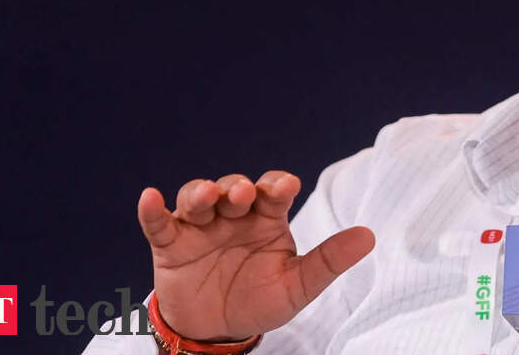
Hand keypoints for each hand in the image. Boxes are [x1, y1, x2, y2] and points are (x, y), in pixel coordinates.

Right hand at [137, 171, 374, 340]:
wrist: (217, 332)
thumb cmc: (261, 300)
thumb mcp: (297, 286)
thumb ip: (329, 261)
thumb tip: (368, 236)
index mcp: (267, 219)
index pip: (274, 191)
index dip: (278, 185)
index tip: (286, 187)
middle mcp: (234, 216)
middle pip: (234, 189)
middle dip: (238, 189)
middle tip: (244, 196)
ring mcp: (200, 227)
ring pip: (198, 198)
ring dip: (201, 193)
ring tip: (207, 196)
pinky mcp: (170, 244)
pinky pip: (159, 223)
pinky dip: (152, 210)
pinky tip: (150, 197)